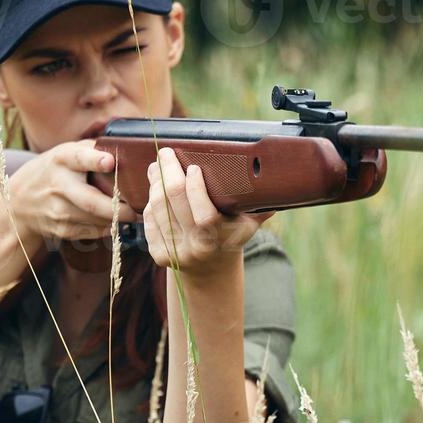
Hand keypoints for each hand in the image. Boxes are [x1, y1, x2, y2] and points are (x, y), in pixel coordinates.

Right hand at [0, 139, 137, 251]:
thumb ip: (92, 149)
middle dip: (116, 208)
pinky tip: (113, 222)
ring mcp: (58, 210)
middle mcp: (59, 185)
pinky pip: (92, 232)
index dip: (95, 160)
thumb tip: (127, 149)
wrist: (20, 201)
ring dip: (116, 220)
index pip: (79, 158)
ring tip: (131, 215)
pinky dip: (107, 228)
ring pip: (95, 220)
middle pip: (90, 201)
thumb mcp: (66, 153)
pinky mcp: (62, 229)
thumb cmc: (55, 171)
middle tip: (135, 210)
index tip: (110, 161)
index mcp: (62, 160)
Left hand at [144, 146, 273, 275]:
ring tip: (158, 166)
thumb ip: (260, 207)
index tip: (193, 166)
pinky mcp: (159, 254)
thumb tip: (271, 183)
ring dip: (155, 183)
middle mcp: (196, 248)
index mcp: (218, 240)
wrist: (210, 269)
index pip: (204, 214)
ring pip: (158, 208)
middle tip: (167, 153)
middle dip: (168, 172)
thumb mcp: (248, 225)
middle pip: (174, 203)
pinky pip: (150, 220)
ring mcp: (175, 253)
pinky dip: (151, 201)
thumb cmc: (231, 235)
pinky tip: (155, 188)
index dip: (195, 188)